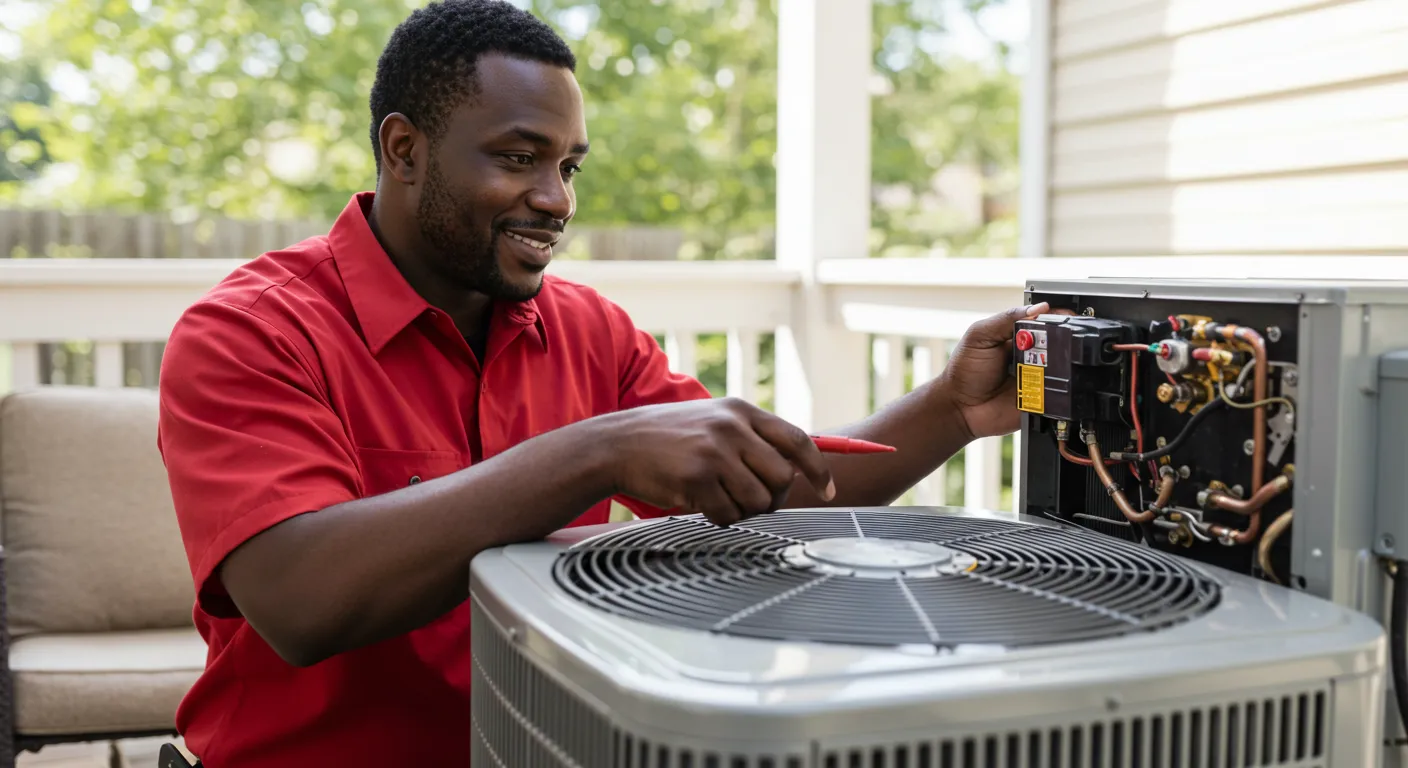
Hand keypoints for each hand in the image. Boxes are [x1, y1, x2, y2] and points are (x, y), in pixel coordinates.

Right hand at [603, 397, 835, 524]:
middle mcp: (732, 427)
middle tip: (749, 499)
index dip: (819, 468)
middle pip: (782, 477)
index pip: (797, 440)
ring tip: (717, 497)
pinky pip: (728, 514)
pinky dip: (718, 517)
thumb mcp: (713, 420)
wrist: (617, 444)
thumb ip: (750, 436)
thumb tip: (794, 466)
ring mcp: (715, 452)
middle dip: (772, 496)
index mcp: (741, 411)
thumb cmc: (668, 438)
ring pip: (759, 500)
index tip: (829, 489)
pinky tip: (699, 502)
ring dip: (742, 509)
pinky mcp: (697, 477)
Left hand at [939, 302, 1072, 439]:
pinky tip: (1044, 385)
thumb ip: (1005, 319)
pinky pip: (1059, 394)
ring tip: (1040, 367)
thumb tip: (1038, 308)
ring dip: (1058, 365)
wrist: (959, 408)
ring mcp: (1037, 378)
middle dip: (1060, 342)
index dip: (1056, 319)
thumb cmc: (964, 371)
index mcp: (1018, 337)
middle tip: (1047, 345)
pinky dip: (1058, 389)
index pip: (1045, 323)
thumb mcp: (980, 335)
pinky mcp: (1041, 399)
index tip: (1064, 317)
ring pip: (1062, 368)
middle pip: (1058, 344)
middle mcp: (1031, 356)